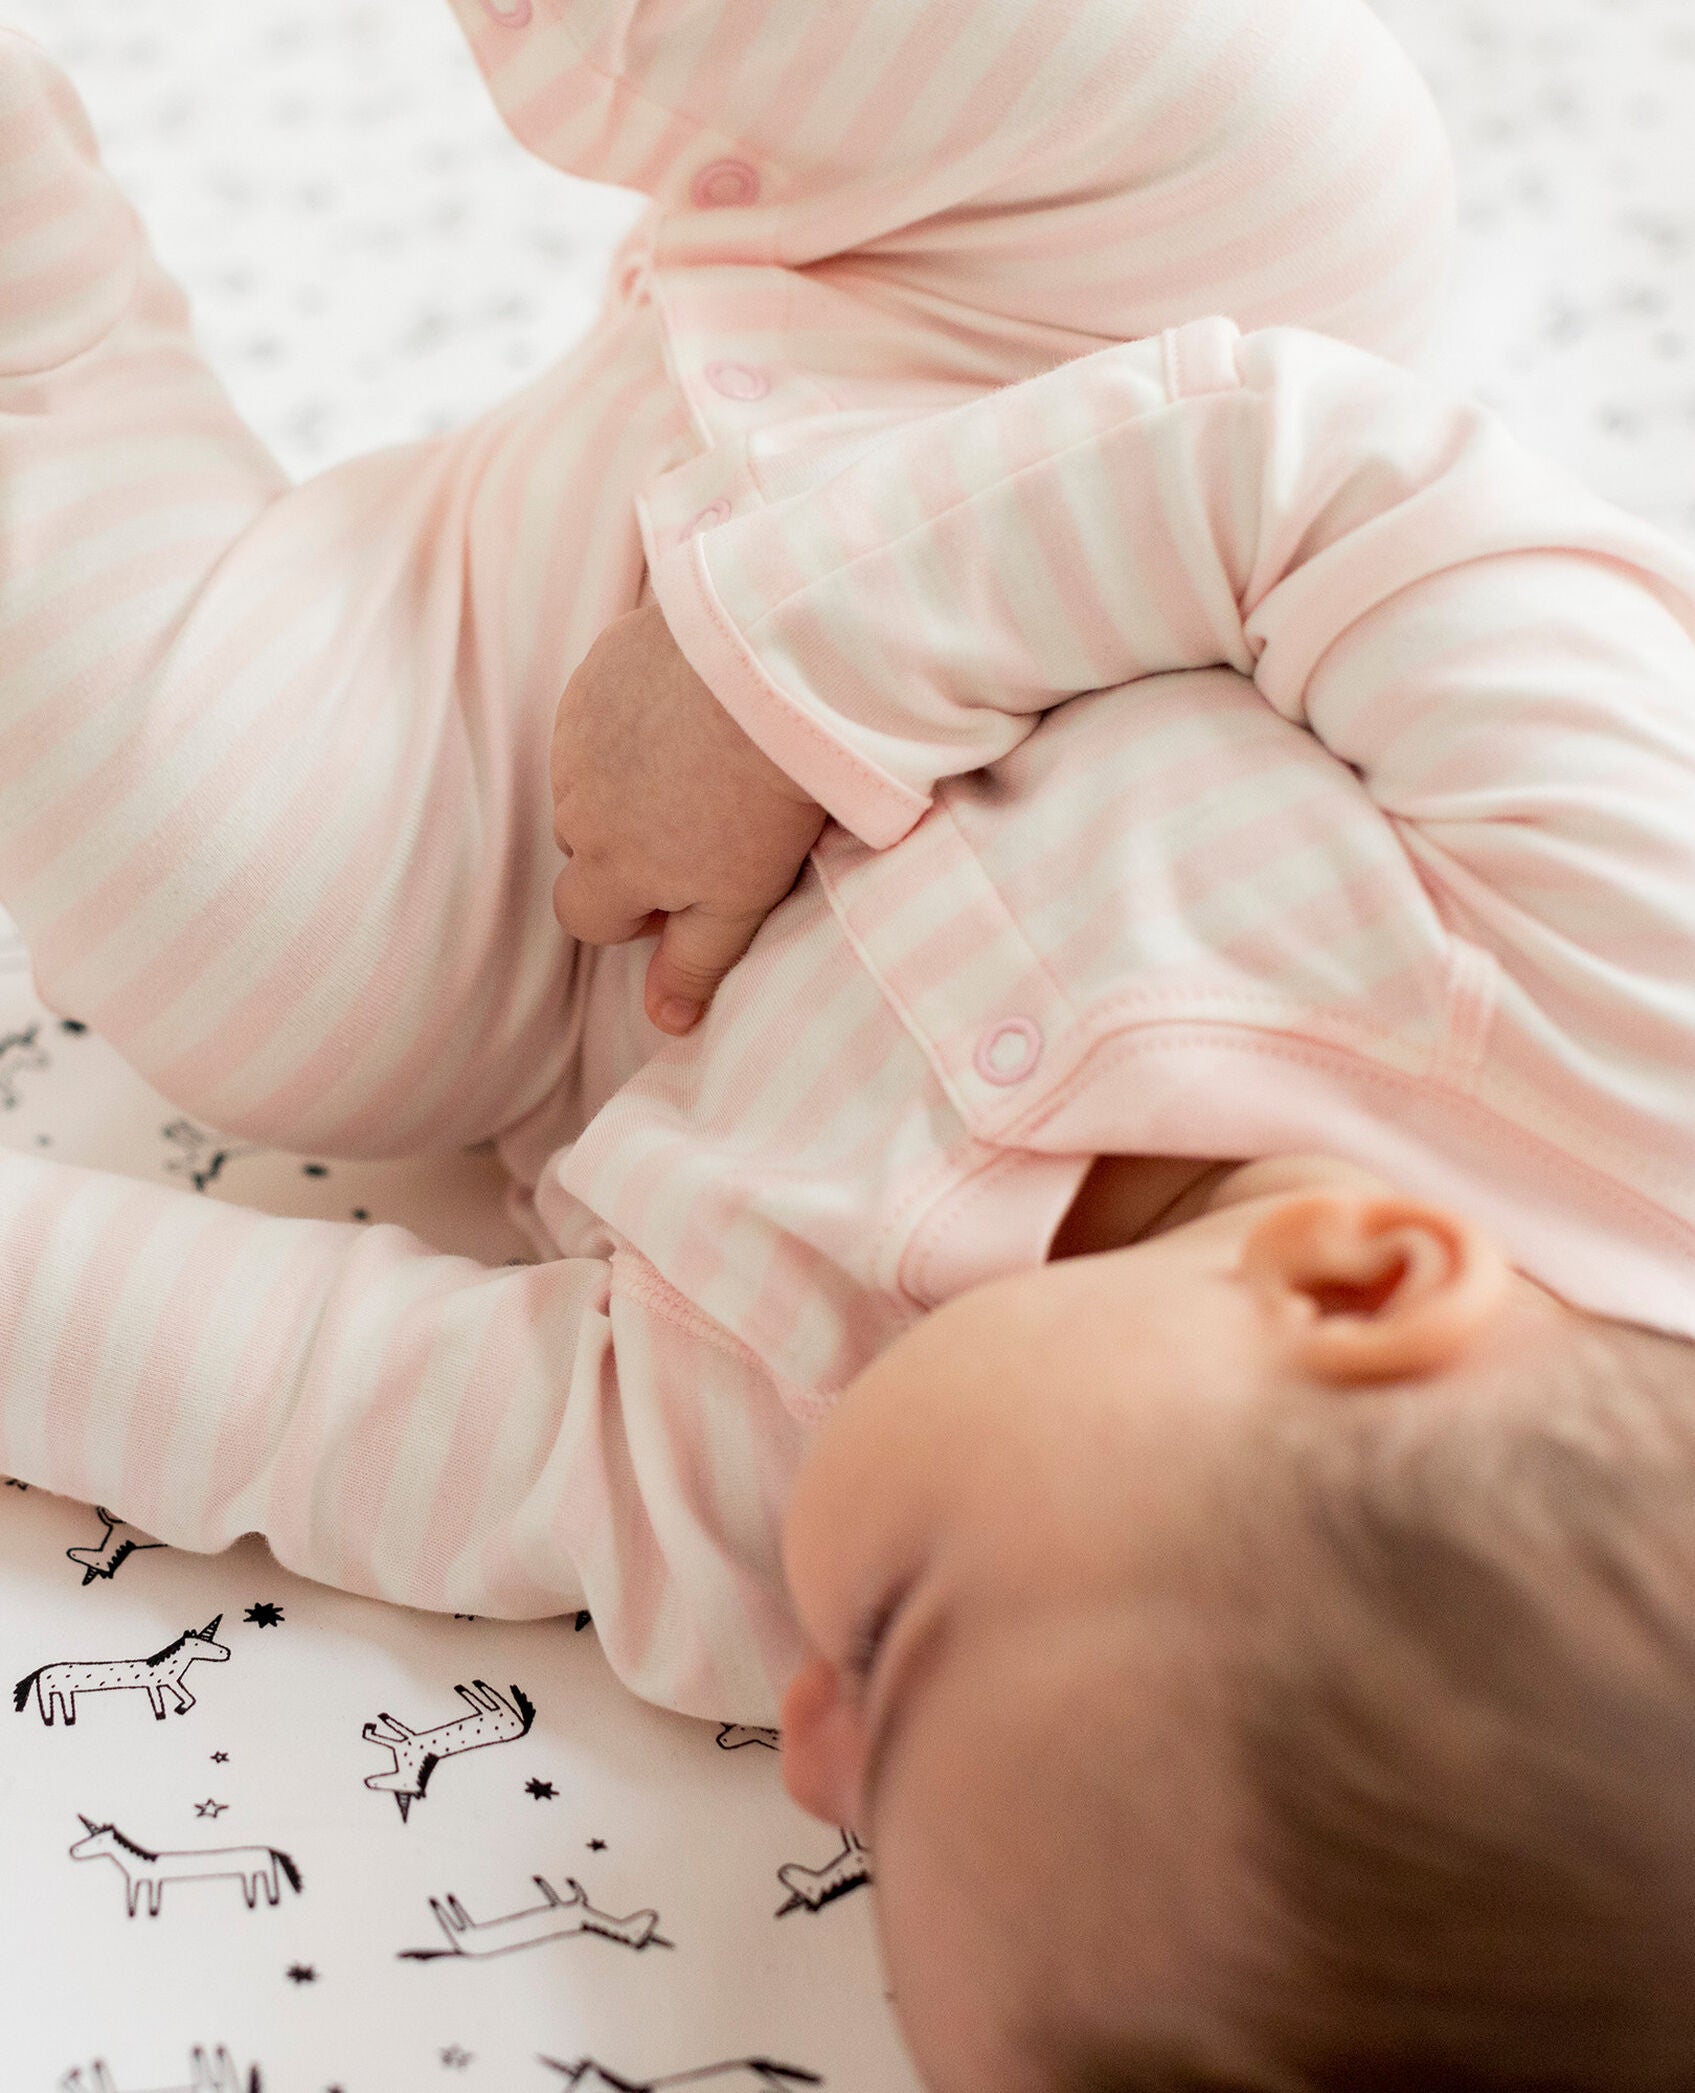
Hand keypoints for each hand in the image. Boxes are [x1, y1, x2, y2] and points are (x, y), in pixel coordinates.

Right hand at [550, 602, 826, 1033]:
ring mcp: (578, 727)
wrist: (771, 666)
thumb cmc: (763, 793)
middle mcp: (574, 800)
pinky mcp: (599, 665)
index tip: (689, 886)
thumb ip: (694, 964)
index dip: (633, 913)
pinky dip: (635, 713)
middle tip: (710, 817)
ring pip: (589, 774)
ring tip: (708, 758)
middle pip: (584, 843)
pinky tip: (697, 705)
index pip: (583, 916)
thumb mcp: (740, 901)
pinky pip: (601, 707)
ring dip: (630, 775)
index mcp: (606, 865)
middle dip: (629, 840)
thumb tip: (665, 1023)